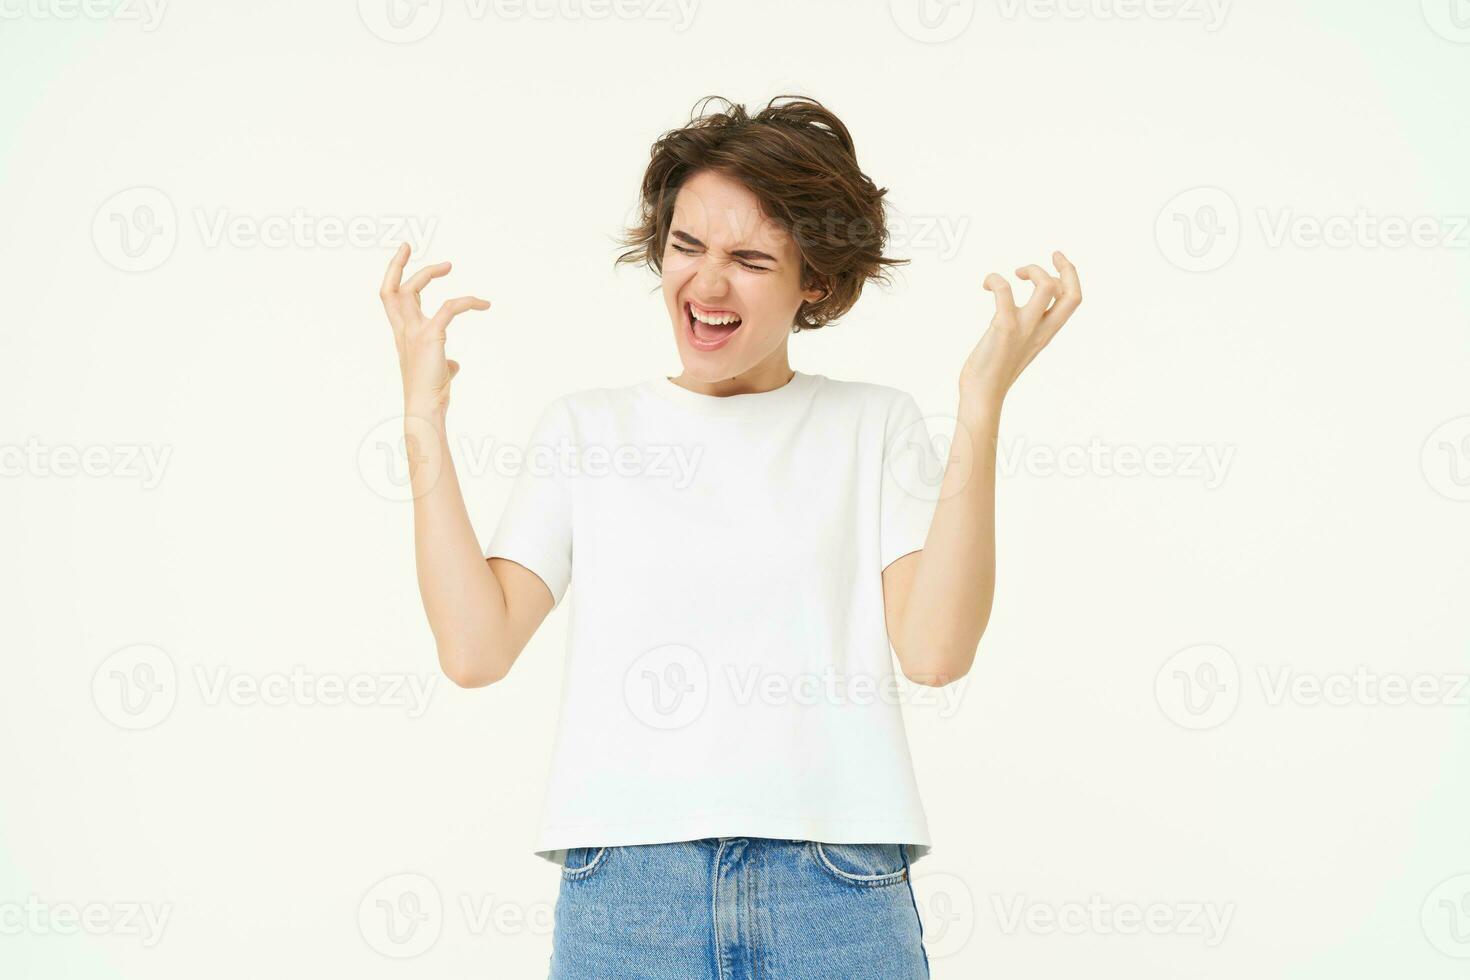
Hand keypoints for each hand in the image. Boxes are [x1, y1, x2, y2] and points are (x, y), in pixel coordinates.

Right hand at [379, 242, 489, 414]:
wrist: (427, 407)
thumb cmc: (431, 394)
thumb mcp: (437, 373)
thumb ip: (444, 363)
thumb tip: (453, 365)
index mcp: (402, 334)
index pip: (389, 297)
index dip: (393, 273)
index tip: (403, 254)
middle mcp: (403, 330)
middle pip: (392, 289)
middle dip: (399, 265)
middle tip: (410, 246)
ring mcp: (414, 332)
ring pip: (411, 291)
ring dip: (429, 273)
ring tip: (449, 265)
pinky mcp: (431, 336)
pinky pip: (448, 307)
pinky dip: (466, 301)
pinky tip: (483, 304)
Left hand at [960, 251, 1081, 409]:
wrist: (981, 395)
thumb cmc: (992, 371)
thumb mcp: (1016, 344)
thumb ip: (1022, 328)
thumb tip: (1010, 313)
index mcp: (1046, 333)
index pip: (1074, 300)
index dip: (1071, 275)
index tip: (1057, 261)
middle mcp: (1040, 330)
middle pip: (1072, 295)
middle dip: (1067, 268)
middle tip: (1051, 256)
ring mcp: (1024, 328)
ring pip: (1047, 288)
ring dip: (1033, 270)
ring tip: (1015, 273)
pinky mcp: (1004, 328)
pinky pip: (1006, 293)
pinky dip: (997, 280)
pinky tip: (986, 284)